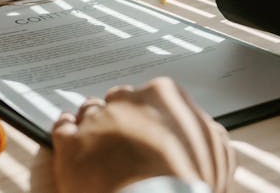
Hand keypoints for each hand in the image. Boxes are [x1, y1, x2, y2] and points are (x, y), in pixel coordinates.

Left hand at [52, 77, 235, 192]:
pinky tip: (70, 141)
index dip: (148, 115)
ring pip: (89, 111)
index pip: (150, 95)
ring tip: (96, 145)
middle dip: (119, 118)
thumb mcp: (216, 153)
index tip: (147, 129)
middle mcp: (128, 100)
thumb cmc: (190, 185)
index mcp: (164, 95)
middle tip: (124, 142)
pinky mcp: (71, 144)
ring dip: (91, 125)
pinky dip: (65, 133)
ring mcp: (98, 120)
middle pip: (118, 101)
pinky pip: (62, 128)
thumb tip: (203, 129)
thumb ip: (205, 131)